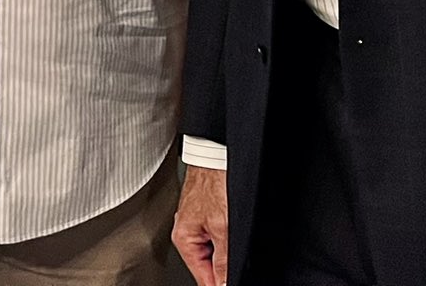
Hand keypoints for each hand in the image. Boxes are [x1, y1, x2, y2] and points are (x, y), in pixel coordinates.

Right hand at [172, 164, 228, 285]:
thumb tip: (224, 284)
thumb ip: (223, 260)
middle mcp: (187, 232)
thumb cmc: (214, 181)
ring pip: (216, 250)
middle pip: (209, 266)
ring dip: (228, 251)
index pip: (203, 278)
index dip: (221, 285)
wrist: (216, 152)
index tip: (234, 283)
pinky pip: (219, 234)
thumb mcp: (222, 227)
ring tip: (237, 233)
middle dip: (225, 268)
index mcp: (184, 239)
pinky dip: (228, 236)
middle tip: (240, 259)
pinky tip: (237, 226)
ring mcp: (198, 221)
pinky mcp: (208, 212)